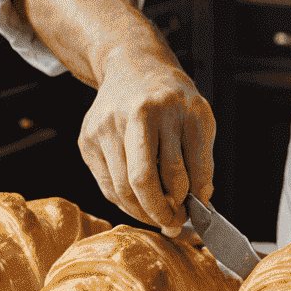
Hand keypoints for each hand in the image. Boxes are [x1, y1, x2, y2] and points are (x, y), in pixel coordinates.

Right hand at [77, 51, 214, 236]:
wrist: (133, 67)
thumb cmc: (171, 99)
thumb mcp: (198, 120)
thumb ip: (202, 162)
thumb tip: (200, 204)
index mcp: (179, 107)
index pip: (188, 168)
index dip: (193, 199)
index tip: (197, 213)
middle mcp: (141, 112)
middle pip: (146, 180)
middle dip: (161, 212)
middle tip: (173, 223)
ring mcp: (109, 124)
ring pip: (123, 188)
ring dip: (143, 212)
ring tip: (158, 215)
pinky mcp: (89, 137)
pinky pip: (107, 185)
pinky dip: (125, 202)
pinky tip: (138, 202)